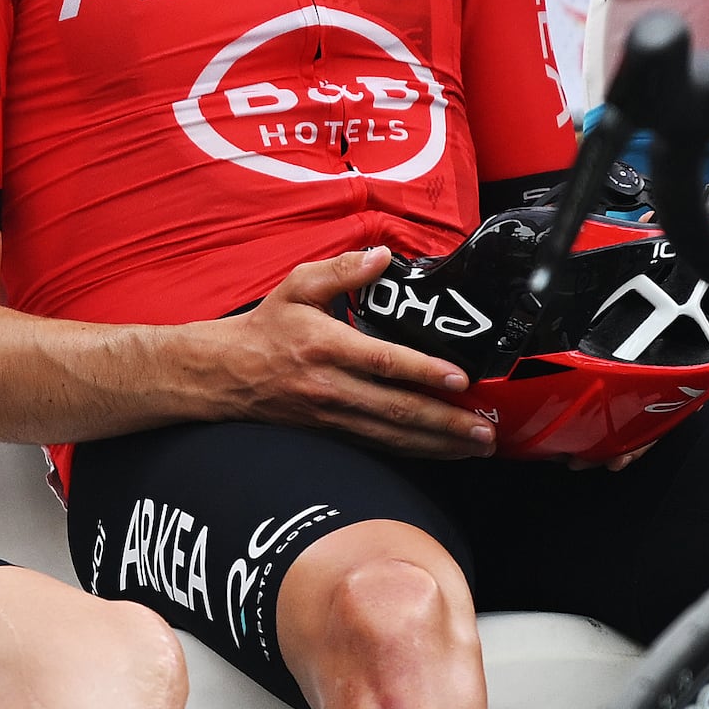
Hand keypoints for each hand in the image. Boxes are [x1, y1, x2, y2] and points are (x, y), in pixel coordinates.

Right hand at [182, 251, 495, 457]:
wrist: (223, 375)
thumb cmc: (264, 329)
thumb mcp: (295, 286)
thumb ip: (341, 270)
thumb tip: (383, 256)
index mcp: (325, 346)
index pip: (382, 362)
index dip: (423, 372)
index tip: (460, 380)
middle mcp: (331, 387)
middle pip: (396, 410)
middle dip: (445, 423)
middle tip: (485, 430)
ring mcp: (331, 415)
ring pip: (392, 436)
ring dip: (439, 444)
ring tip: (477, 446)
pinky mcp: (332, 432)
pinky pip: (379, 446)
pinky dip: (414, 451)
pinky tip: (442, 452)